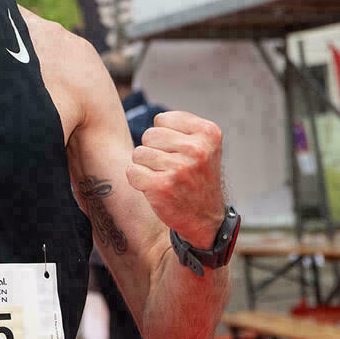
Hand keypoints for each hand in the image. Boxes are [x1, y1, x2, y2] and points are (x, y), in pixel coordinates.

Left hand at [127, 111, 226, 247]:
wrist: (205, 219)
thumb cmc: (198, 178)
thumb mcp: (204, 145)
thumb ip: (182, 126)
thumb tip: (155, 119)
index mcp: (208, 133)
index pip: (161, 119)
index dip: (165, 137)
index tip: (180, 153)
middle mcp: (197, 149)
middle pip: (149, 135)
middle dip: (154, 151)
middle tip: (172, 169)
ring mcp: (180, 168)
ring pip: (138, 153)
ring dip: (146, 167)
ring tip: (166, 178)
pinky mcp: (162, 186)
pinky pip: (131, 171)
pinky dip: (138, 180)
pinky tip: (156, 189)